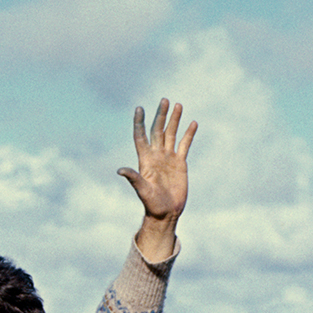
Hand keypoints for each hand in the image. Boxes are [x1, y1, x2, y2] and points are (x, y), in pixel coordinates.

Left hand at [117, 99, 196, 250]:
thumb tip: (120, 170)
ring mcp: (168, 158)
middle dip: (161, 115)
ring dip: (174, 120)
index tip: (139, 108)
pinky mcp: (180, 163)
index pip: (141, 136)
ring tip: (178, 105)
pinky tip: (192, 123)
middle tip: (164, 100)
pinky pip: (185, 145)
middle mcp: (156, 155)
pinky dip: (188, 134)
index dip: (139, 123)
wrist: (166, 213)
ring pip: (171, 134)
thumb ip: (134, 178)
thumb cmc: (152, 204)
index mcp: (145, 159)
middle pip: (158, 130)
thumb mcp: (142, 191)